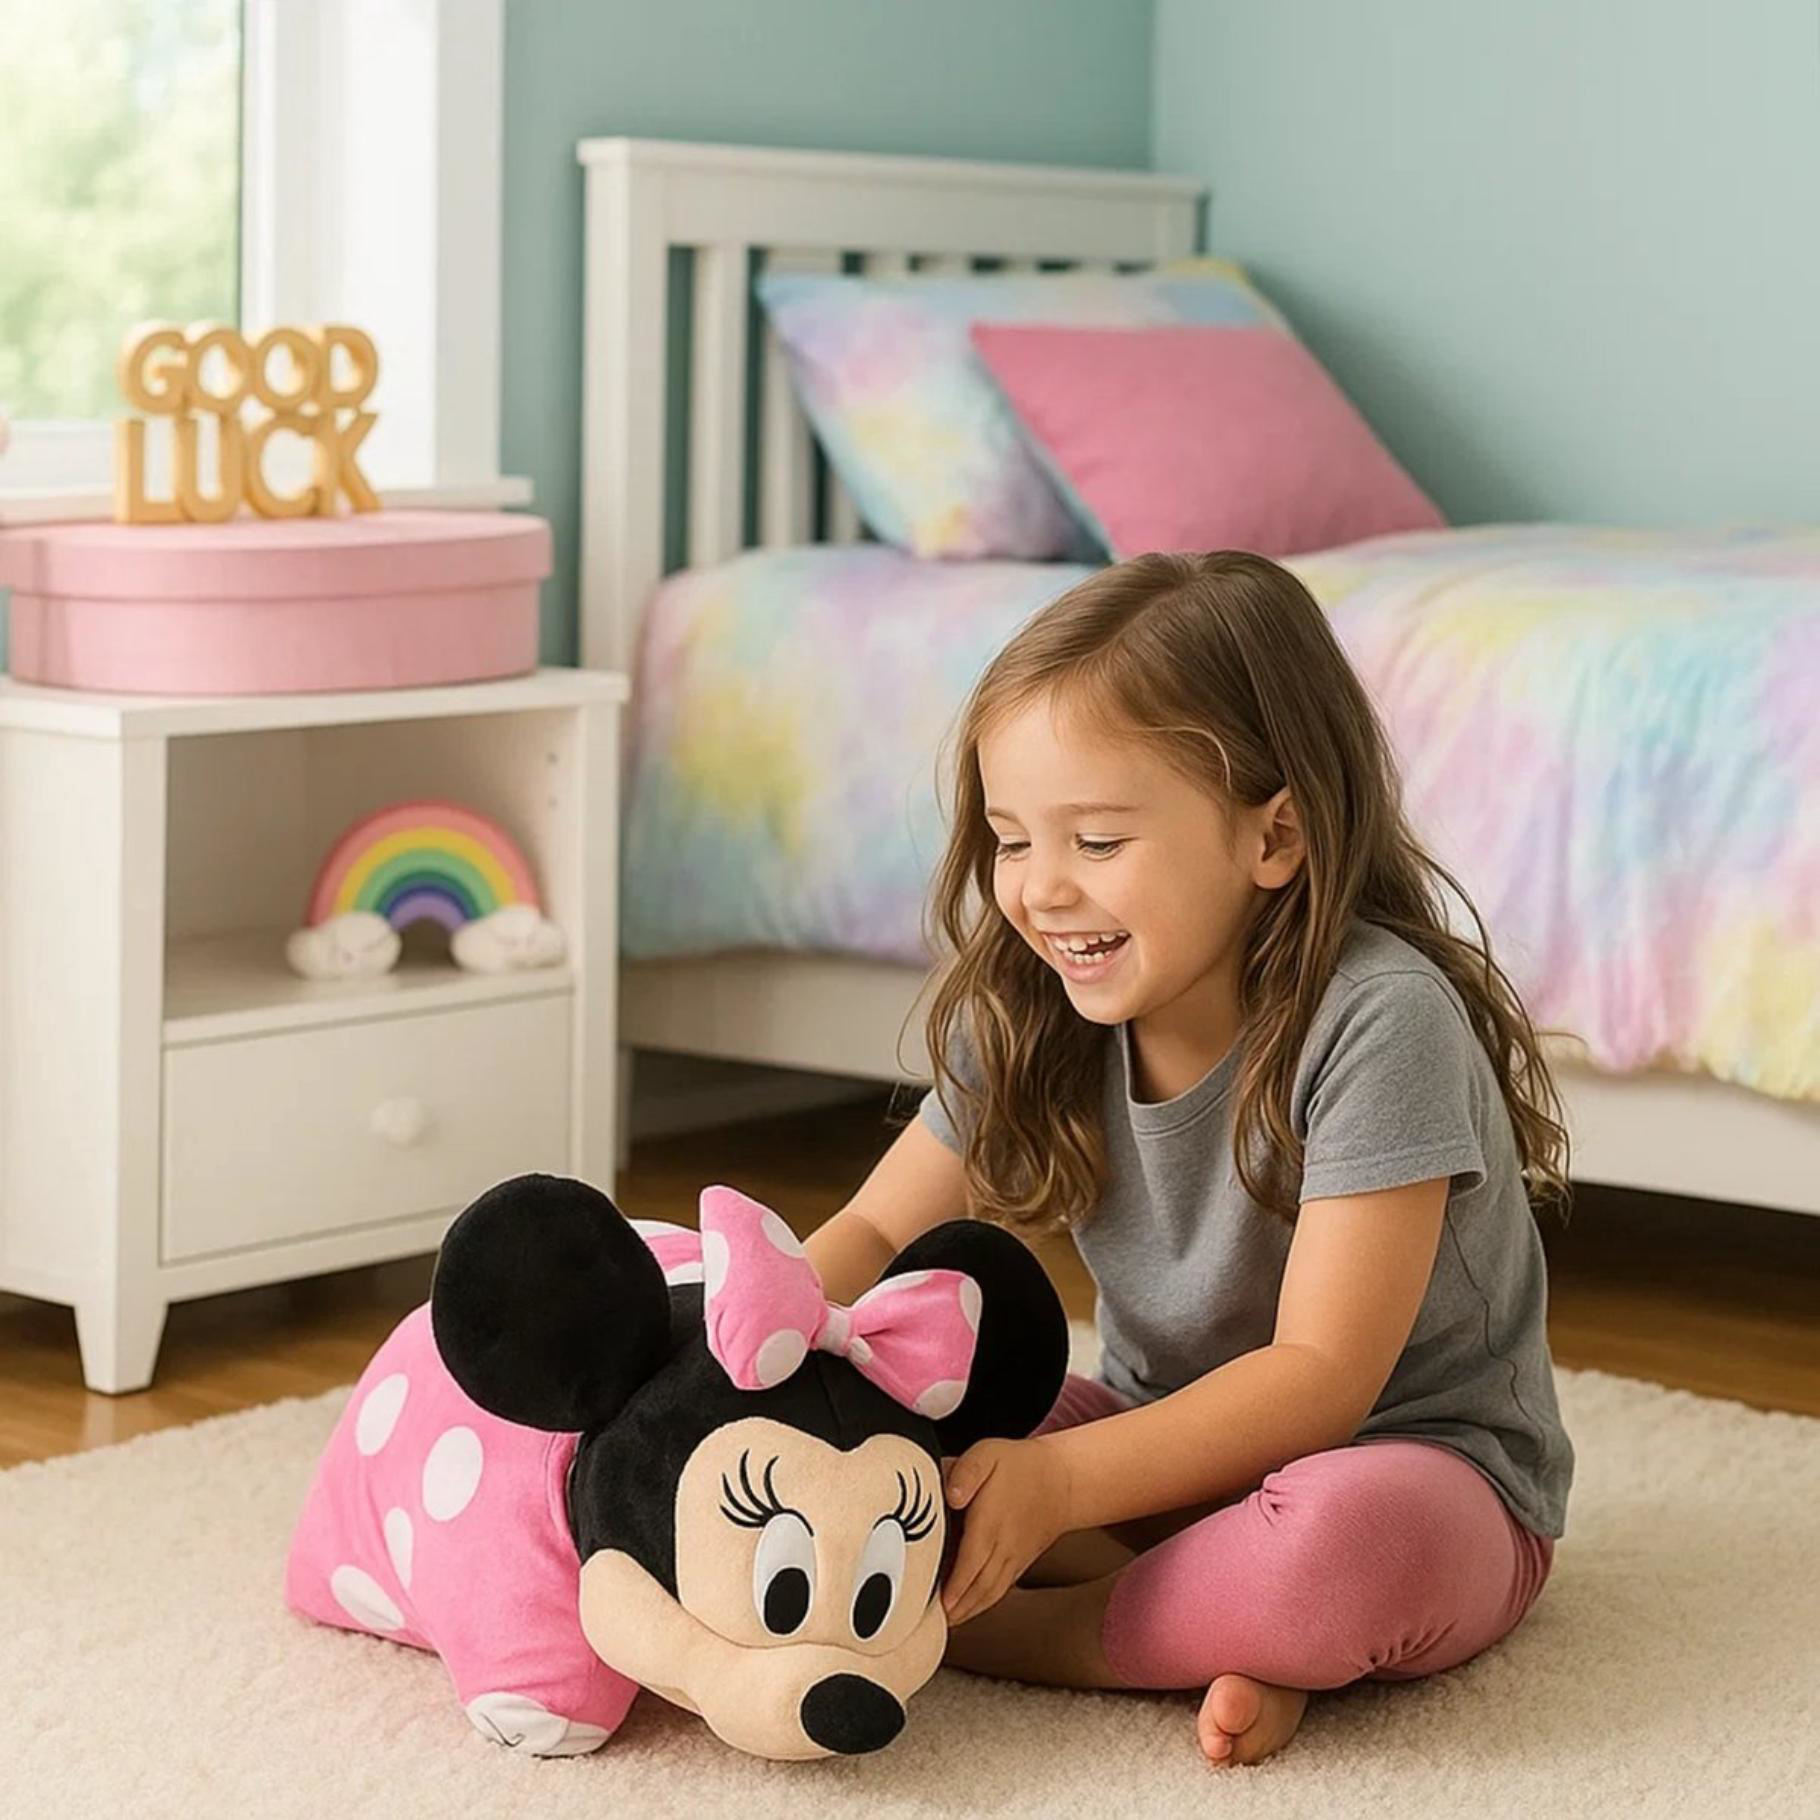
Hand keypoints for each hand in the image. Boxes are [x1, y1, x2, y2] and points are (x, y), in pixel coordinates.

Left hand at [940, 1436, 1072, 1626]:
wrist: (1061, 1481)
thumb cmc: (1018, 1465)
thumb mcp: (988, 1453)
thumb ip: (966, 1471)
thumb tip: (951, 1495)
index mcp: (991, 1519)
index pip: (973, 1559)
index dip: (956, 1584)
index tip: (941, 1603)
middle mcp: (1005, 1543)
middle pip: (980, 1584)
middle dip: (957, 1606)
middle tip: (931, 1621)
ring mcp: (1014, 1557)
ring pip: (991, 1592)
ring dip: (968, 1611)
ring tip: (945, 1623)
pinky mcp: (1019, 1563)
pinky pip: (1000, 1589)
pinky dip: (982, 1604)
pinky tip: (966, 1611)